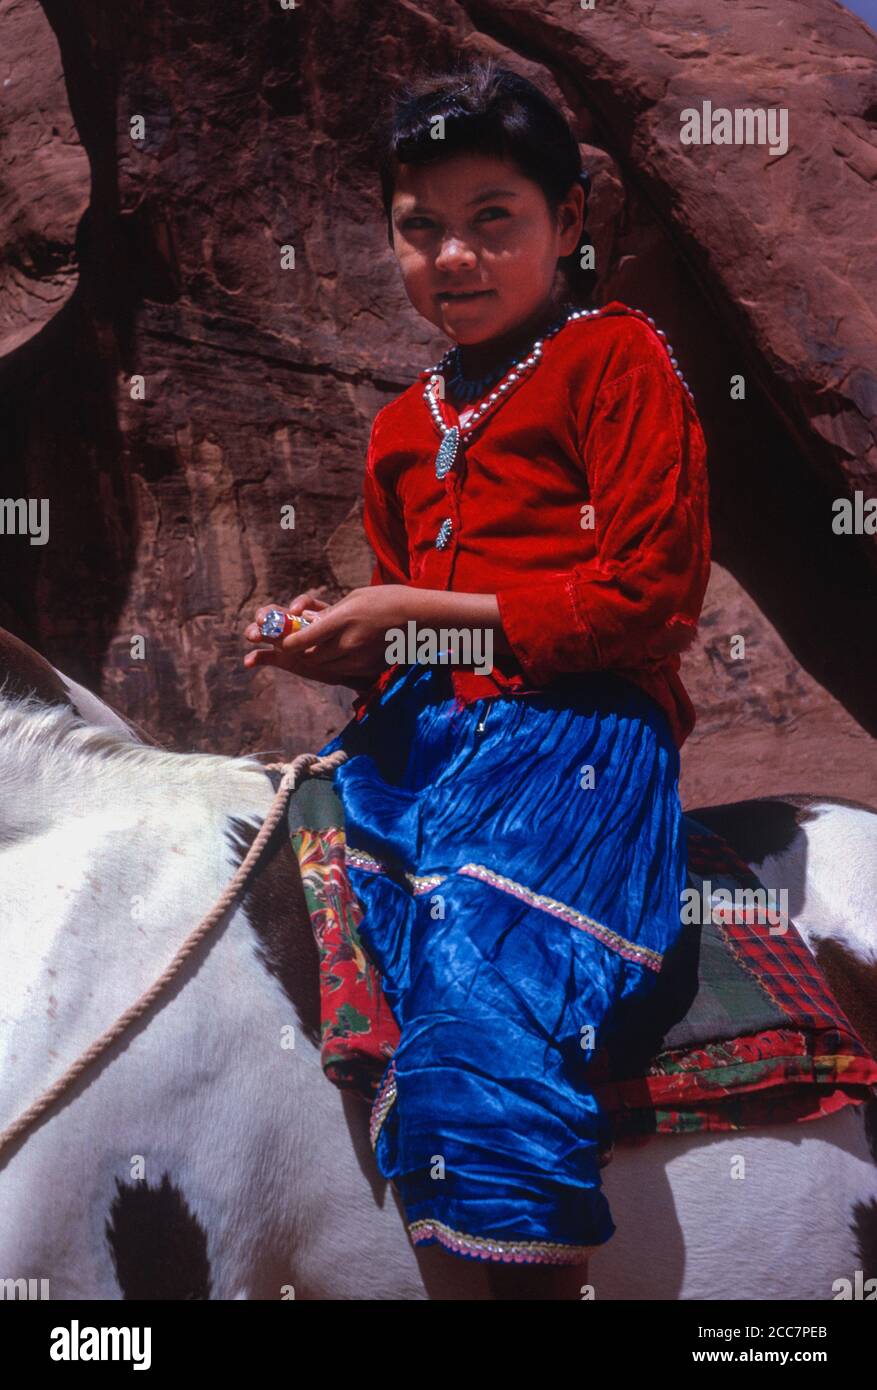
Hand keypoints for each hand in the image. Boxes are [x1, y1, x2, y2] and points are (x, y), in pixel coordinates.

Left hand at [242, 585, 413, 687]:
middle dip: (298, 653)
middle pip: (310, 656)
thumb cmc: (387, 599)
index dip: (287, 643)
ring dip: (314, 660)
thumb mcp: (354, 598)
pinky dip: (332, 664)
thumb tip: (309, 623)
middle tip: (289, 646)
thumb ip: (330, 614)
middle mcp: (349, 642)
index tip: (281, 640)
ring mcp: (359, 658)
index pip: (304, 639)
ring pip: (324, 666)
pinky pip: (341, 670)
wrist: (421, 618)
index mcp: (343, 619)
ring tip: (310, 650)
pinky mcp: (368, 667)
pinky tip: (334, 655)